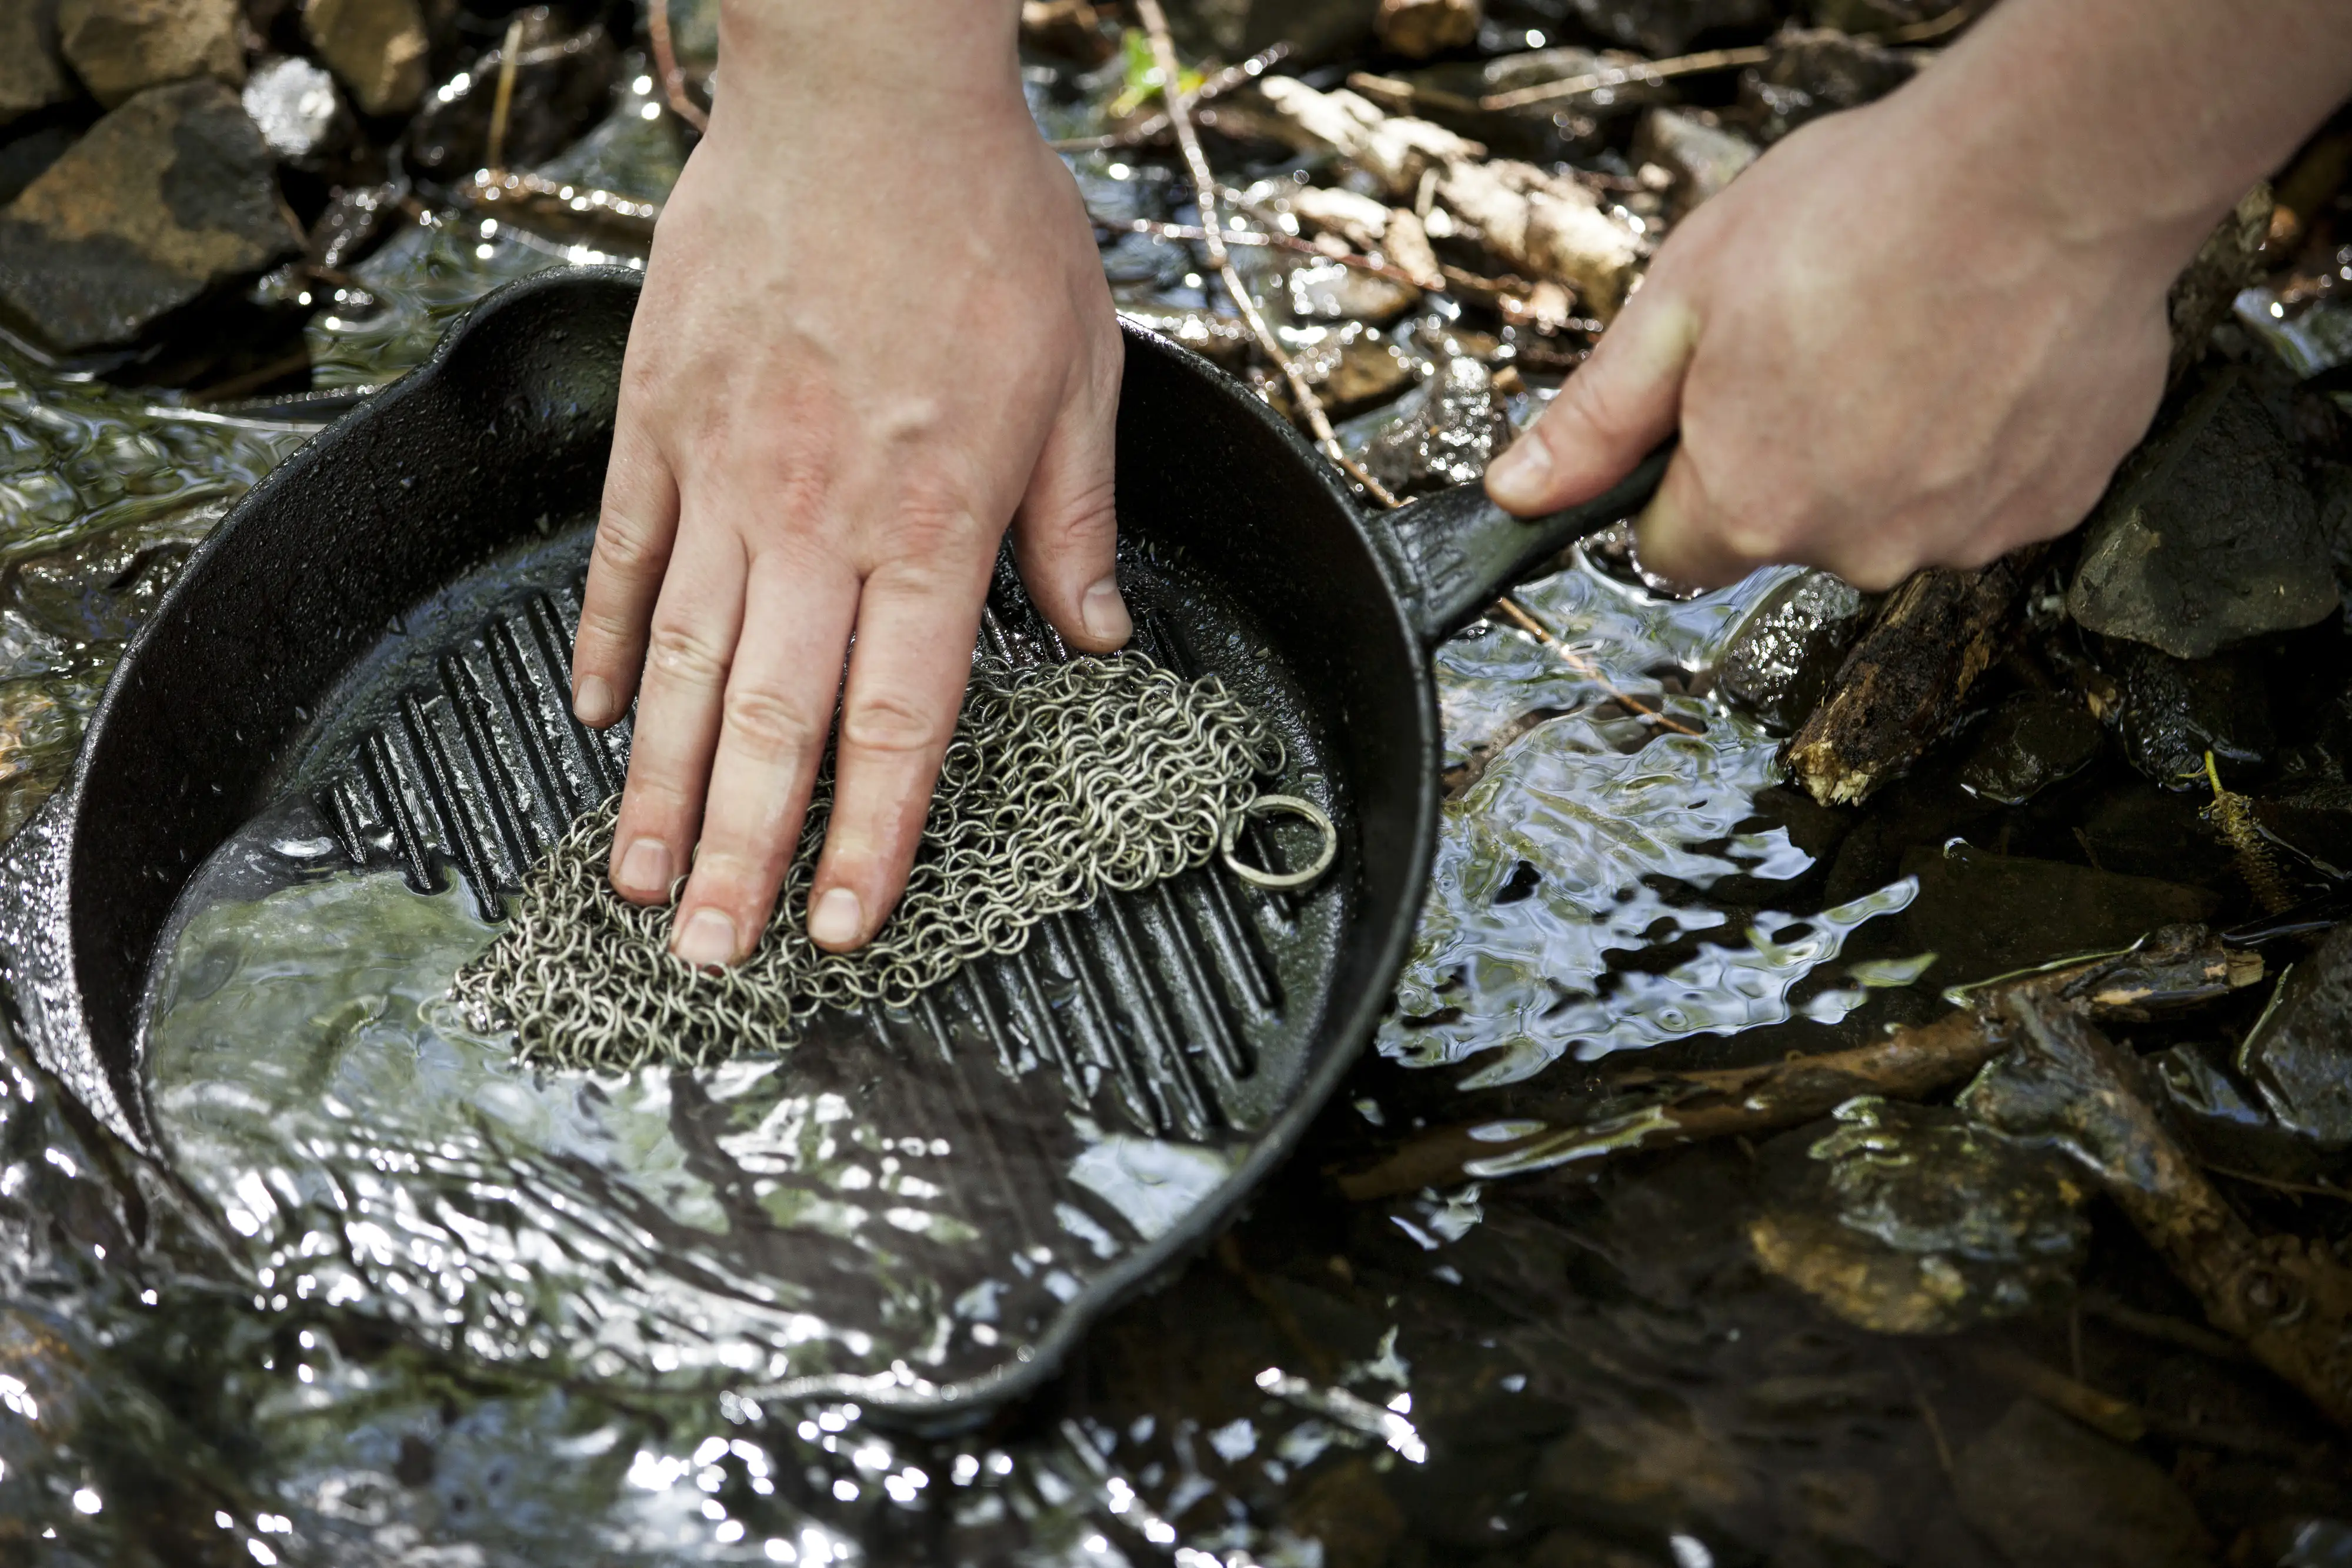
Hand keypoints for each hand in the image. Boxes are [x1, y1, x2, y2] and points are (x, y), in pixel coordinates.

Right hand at [570, 2, 1127, 965]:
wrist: (868, 92)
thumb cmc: (986, 222)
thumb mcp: (1082, 373)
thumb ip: (1076, 521)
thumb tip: (1099, 633)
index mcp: (938, 522)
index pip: (903, 723)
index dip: (872, 840)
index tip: (846, 927)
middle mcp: (822, 520)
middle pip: (774, 722)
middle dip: (739, 855)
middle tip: (707, 957)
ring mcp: (727, 472)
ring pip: (684, 662)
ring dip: (655, 784)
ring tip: (630, 880)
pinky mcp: (661, 418)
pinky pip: (625, 554)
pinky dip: (607, 642)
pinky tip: (592, 717)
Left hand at [1481, 0, 2351, 591]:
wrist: (2053, 167)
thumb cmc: (1866, 213)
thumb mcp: (1681, 301)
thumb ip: (1596, 418)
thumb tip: (1517, 494)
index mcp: (1751, 507)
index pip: (1674, 551)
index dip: (1679, 482)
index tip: (1711, 414)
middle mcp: (1857, 547)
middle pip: (1787, 529)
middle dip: (1789, 456)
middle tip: (1822, 341)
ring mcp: (1966, 533)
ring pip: (1890, 513)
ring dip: (1890, 448)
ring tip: (1910, 335)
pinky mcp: (2054, 502)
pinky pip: (1985, 489)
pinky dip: (1979, 437)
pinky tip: (1980, 352)